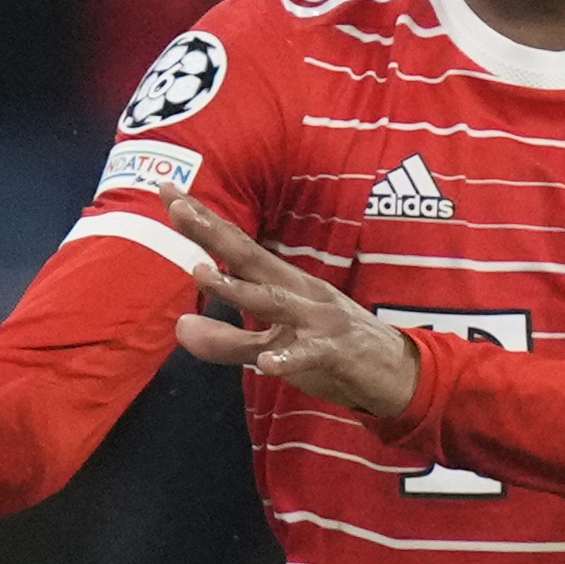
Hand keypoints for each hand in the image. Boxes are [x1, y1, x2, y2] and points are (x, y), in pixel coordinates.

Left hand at [165, 196, 421, 417]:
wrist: (399, 373)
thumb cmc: (331, 351)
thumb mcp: (273, 346)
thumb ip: (226, 340)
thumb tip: (179, 327)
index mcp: (284, 283)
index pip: (236, 246)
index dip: (202, 220)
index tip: (166, 190)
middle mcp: (299, 292)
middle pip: (250, 257)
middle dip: (212, 232)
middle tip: (177, 207)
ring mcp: (318, 320)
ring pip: (272, 301)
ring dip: (237, 288)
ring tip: (201, 274)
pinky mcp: (337, 353)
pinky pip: (309, 355)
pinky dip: (289, 357)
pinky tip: (267, 363)